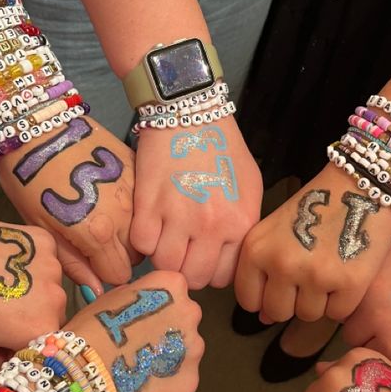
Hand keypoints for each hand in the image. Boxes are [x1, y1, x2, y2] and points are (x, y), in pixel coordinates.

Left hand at [0, 116, 141, 287]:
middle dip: (119, 255)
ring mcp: (134, 191)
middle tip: (95, 242)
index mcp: (98, 233)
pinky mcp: (136, 170)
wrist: (40, 125)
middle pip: (137, 254)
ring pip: (143, 229)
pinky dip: (133, 206)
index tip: (92, 265)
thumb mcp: (41, 226)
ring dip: (128, 231)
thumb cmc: (29, 177)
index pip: (120, 275)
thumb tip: (97, 289)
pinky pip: (143, 202)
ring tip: (102, 216)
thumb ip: (73, 262)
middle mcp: (124, 215)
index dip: (105, 274)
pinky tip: (109, 195)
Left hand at [0, 206, 65, 372]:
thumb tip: (12, 365)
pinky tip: (7, 260)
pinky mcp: (44, 239)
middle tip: (1, 311)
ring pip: (49, 285)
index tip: (6, 340)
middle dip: (33, 318)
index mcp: (41, 329)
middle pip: (52, 315)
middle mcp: (57, 298)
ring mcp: (53, 265)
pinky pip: (45, 258)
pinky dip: (31, 262)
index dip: (27, 345)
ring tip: (1, 282)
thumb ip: (0, 365)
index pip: (47, 347)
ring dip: (34, 288)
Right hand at [64, 270, 204, 391]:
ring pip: (186, 350)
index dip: (158, 305)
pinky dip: (168, 382)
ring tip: (139, 368)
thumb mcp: (113, 297)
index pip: (176, 290)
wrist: (85, 373)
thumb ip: (140, 295)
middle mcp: (191, 312)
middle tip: (140, 344)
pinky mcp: (191, 379)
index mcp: (172, 285)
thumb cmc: (91, 330)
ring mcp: (194, 348)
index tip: (142, 318)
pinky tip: (145, 385)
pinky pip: (183, 378)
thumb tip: (147, 304)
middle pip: (185, 319)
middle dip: (168, 330)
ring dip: (168, 356)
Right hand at [130, 117, 261, 289]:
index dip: (210, 269)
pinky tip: (149, 223)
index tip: (202, 256)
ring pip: (165, 265)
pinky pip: (142, 244)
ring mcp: (178, 216)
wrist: (189, 113)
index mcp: (240, 223)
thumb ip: (241, 226)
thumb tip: (227, 256)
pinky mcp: (148, 204)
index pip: (223, 276)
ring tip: (164, 236)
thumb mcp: (248, 188)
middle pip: (193, 278)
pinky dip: (142, 239)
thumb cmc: (222, 148)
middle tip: (181, 250)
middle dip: (186, 268)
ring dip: (163, 254)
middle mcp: (212, 225)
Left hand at [235, 162, 390, 323]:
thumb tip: (262, 317)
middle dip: (292, 302)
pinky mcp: (349, 283)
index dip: (264, 298)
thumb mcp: (276, 229)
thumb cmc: (316, 204)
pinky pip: (338, 313)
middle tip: (307, 279)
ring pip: (308, 315)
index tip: (279, 287)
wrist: (361, 185)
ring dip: (319, 301)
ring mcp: (315, 275)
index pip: (248, 300)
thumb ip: (262, 270)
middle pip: (277, 313)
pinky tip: (346, 272)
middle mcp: (281, 264)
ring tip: (329, 270)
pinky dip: (343, 300)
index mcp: (256, 249)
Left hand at [343, 243, 390, 363]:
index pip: (337, 289)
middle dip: (360, 318)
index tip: (371, 299)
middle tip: (388, 315)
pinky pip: (372, 354)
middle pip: (342, 315)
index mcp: (365, 265)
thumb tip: (341, 291)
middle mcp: (364, 289)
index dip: (353, 297)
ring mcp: (374, 318)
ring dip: (369, 338)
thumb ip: (368, 274)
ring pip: (352, 338)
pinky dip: (386, 352)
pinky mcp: (390, 346)